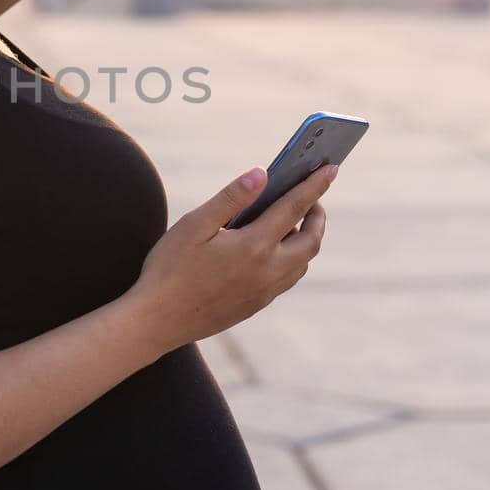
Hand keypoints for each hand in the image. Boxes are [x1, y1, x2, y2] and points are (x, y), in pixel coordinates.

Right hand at [133, 162, 335, 353]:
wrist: (157, 321)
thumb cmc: (170, 269)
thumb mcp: (195, 225)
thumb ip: (231, 198)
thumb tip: (262, 174)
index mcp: (254, 246)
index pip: (295, 207)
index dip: (315, 185)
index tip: (331, 167)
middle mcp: (268, 271)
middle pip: (311, 240)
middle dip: (318, 215)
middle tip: (311, 196)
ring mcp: (264, 292)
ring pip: (303, 263)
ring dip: (307, 239)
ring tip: (294, 220)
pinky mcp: (256, 305)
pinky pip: (287, 279)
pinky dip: (293, 259)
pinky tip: (274, 250)